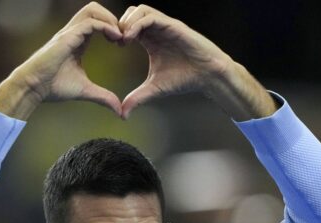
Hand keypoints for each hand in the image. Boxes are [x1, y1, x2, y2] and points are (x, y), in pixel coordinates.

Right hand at [0, 2, 122, 119]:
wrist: (34, 87)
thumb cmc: (53, 87)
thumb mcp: (85, 91)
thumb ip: (103, 97)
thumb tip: (119, 111)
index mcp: (77, 40)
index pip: (97, 21)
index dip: (112, 28)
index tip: (122, 44)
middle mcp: (73, 32)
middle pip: (95, 9)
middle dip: (112, 18)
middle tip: (123, 37)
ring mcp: (69, 32)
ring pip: (92, 9)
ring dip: (109, 19)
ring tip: (119, 36)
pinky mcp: (67, 37)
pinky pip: (90, 22)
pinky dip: (105, 26)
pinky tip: (115, 39)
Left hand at [119, 5, 276, 119]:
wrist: (207, 76)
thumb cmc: (184, 79)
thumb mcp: (154, 89)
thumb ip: (137, 98)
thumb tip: (122, 114)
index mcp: (150, 40)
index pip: (127, 26)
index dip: (117, 33)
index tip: (113, 47)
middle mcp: (156, 29)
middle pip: (130, 13)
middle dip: (118, 24)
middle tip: (114, 41)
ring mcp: (164, 25)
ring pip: (139, 10)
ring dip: (126, 22)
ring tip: (122, 40)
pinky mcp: (173, 25)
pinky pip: (150, 16)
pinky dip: (137, 24)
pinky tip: (130, 38)